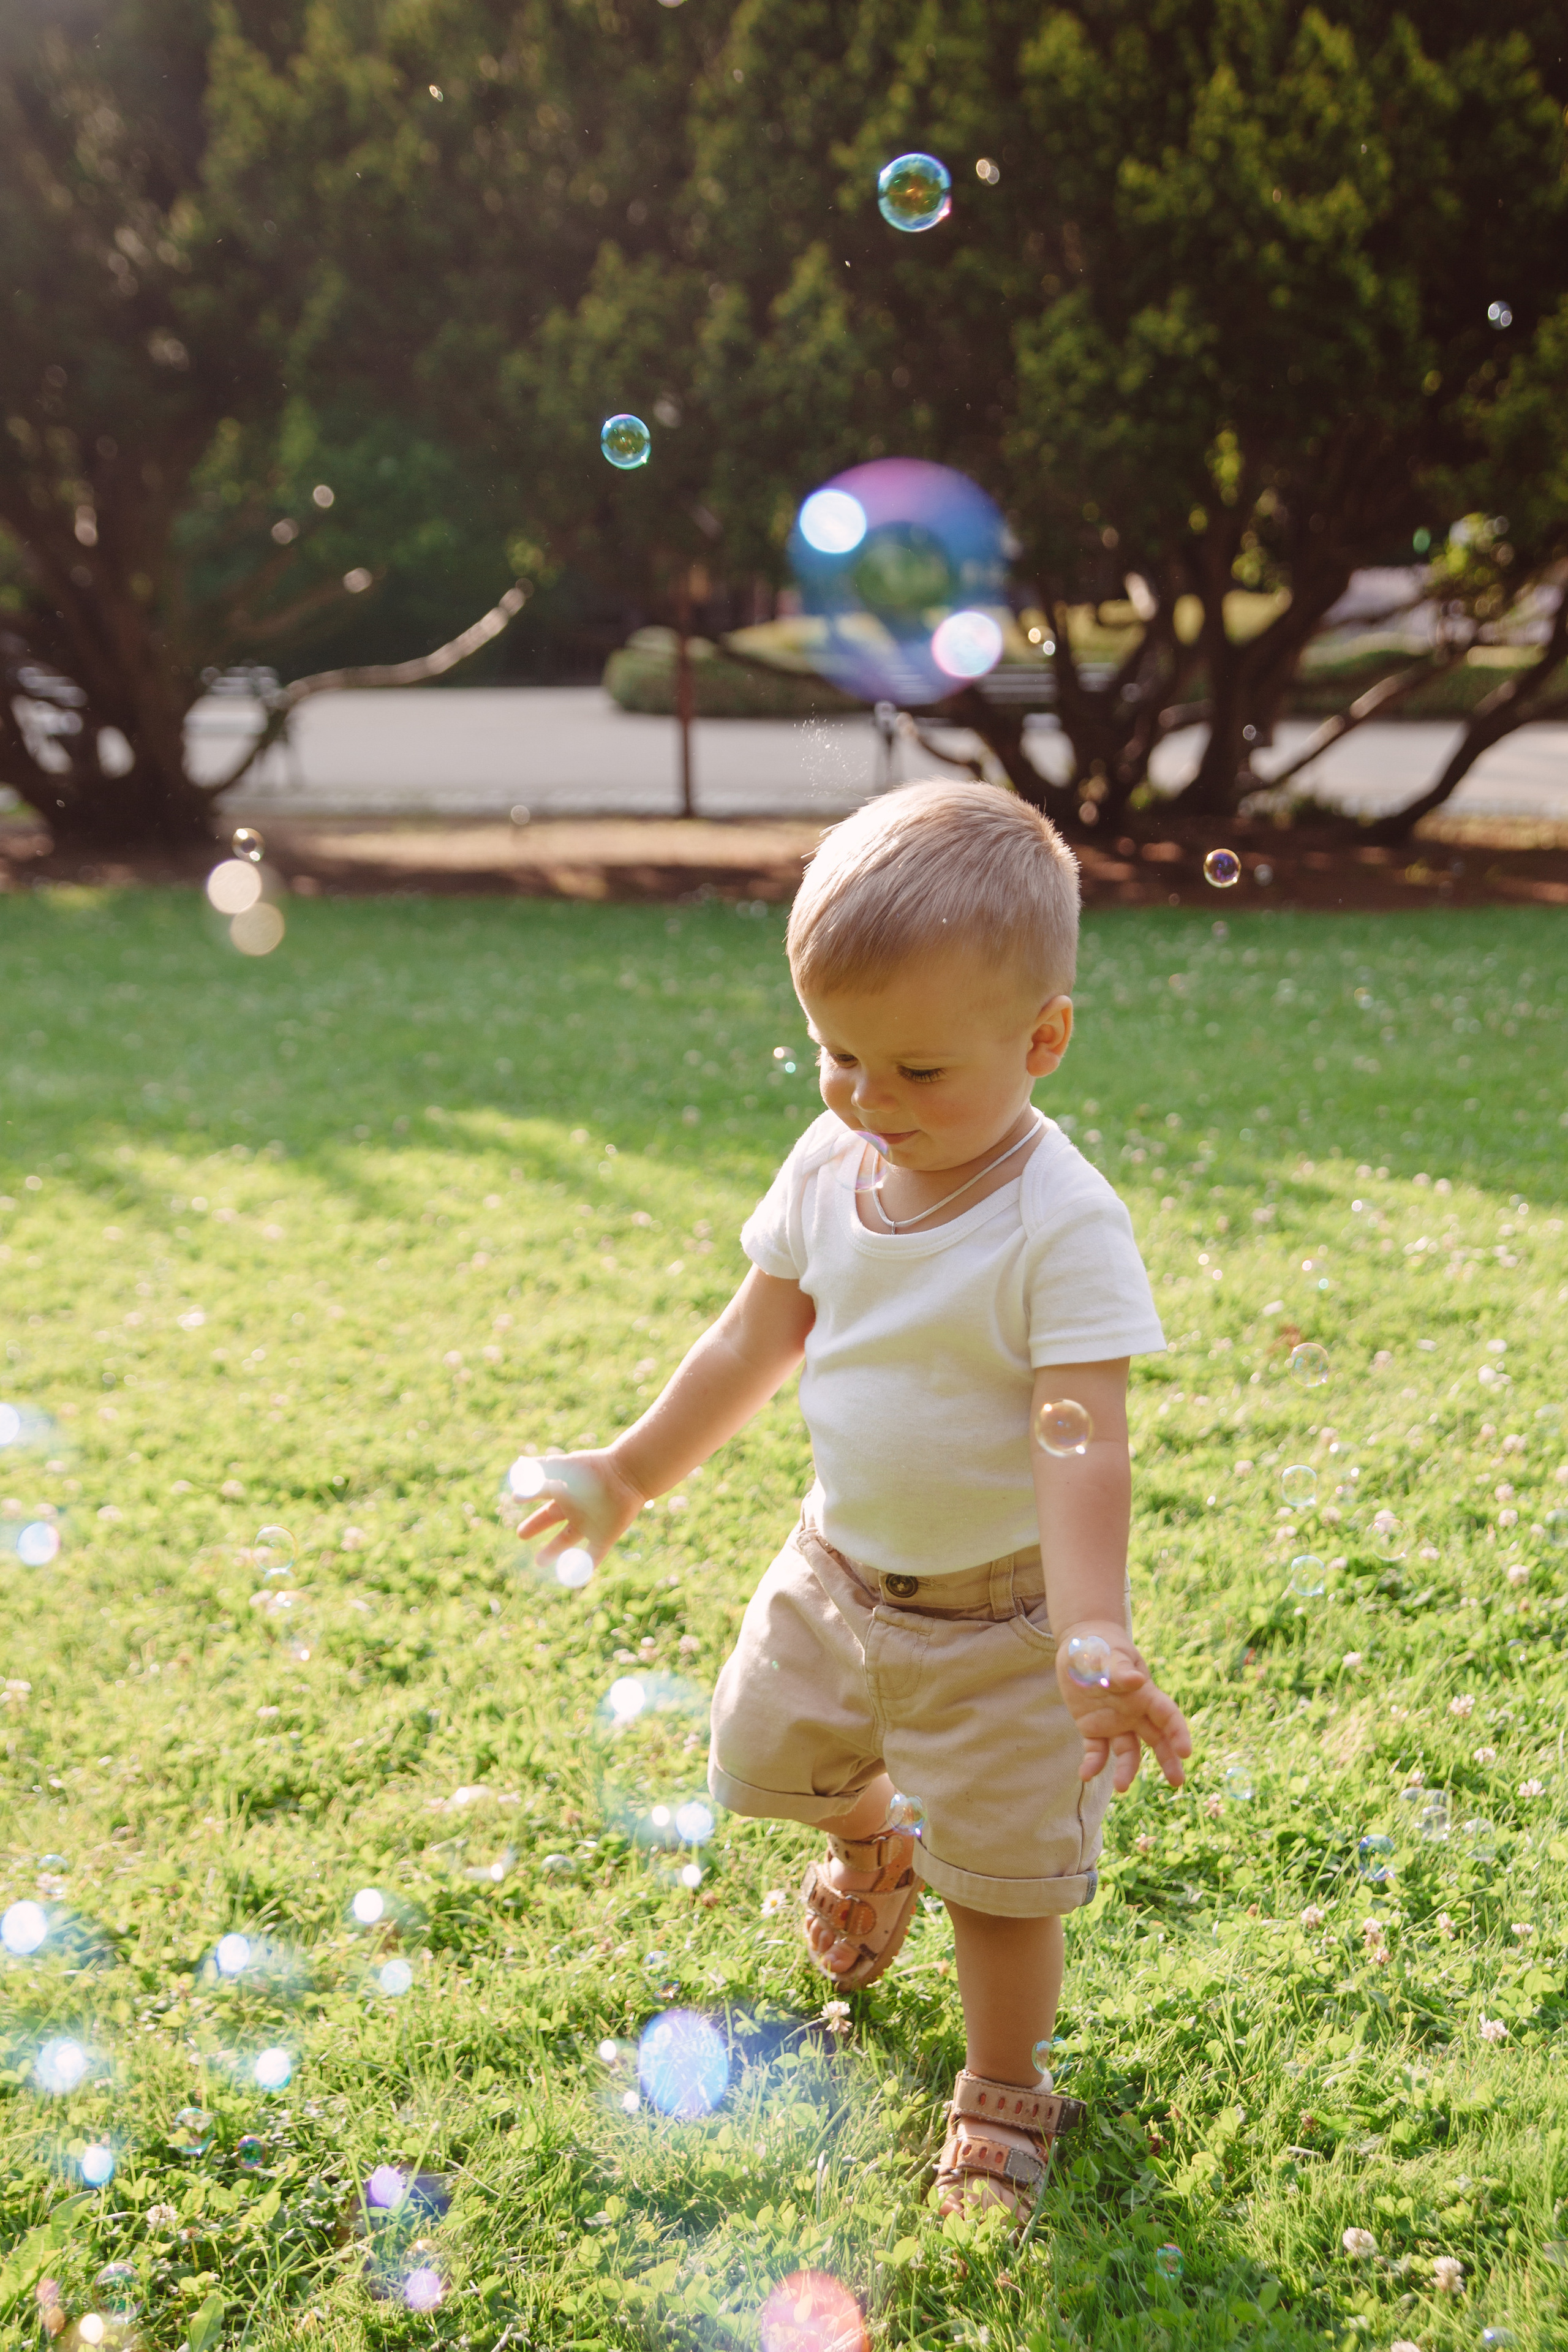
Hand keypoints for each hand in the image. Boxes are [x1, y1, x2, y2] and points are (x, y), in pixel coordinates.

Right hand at [513, 1448, 646, 1570]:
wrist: (626, 1476)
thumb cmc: (592, 1470)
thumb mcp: (563, 1468)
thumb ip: (540, 1469)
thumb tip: (519, 1467)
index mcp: (566, 1490)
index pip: (542, 1494)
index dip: (529, 1495)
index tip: (516, 1498)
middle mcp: (576, 1508)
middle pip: (552, 1519)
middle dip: (536, 1526)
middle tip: (520, 1535)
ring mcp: (590, 1523)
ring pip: (568, 1540)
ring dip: (554, 1551)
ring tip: (539, 1562)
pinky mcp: (605, 1537)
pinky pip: (593, 1555)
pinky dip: (584, 1567)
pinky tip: (572, 1577)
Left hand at [1055, 1620, 1191, 1793]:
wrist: (1082, 1644)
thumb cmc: (1101, 1645)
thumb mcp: (1109, 1654)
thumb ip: (1121, 1669)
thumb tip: (1137, 1680)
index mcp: (1144, 1693)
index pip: (1167, 1715)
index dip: (1178, 1733)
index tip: (1186, 1752)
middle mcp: (1134, 1712)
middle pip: (1157, 1739)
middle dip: (1168, 1760)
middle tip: (1177, 1782)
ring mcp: (1115, 1723)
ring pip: (1128, 1751)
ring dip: (1127, 1770)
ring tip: (1121, 1787)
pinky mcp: (1093, 1729)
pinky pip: (1097, 1751)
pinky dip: (1093, 1764)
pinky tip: (1085, 1774)